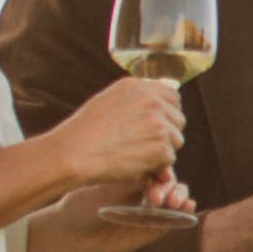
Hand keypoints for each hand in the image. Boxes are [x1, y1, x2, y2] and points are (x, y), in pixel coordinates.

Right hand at [48, 76, 184, 187]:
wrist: (74, 153)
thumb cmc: (86, 132)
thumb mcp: (109, 101)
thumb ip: (136, 99)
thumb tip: (168, 94)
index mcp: (137, 86)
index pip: (173, 96)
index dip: (169, 112)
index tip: (160, 123)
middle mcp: (151, 100)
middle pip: (178, 119)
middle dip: (167, 133)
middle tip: (142, 143)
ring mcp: (158, 123)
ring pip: (177, 140)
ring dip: (162, 149)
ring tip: (133, 152)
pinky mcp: (161, 146)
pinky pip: (169, 158)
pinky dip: (156, 165)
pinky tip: (133, 162)